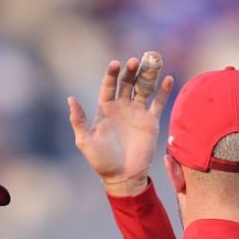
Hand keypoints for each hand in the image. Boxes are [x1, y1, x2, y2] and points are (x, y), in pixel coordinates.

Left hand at [69, 56, 174, 196]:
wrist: (123, 176)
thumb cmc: (101, 160)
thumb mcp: (85, 140)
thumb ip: (79, 119)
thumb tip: (70, 99)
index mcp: (105, 109)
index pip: (109, 85)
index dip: (112, 74)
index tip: (115, 64)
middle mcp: (122, 107)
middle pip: (127, 83)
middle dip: (131, 71)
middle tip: (135, 61)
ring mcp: (137, 113)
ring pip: (143, 88)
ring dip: (148, 76)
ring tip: (152, 63)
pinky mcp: (151, 121)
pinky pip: (158, 103)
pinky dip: (163, 91)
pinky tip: (168, 79)